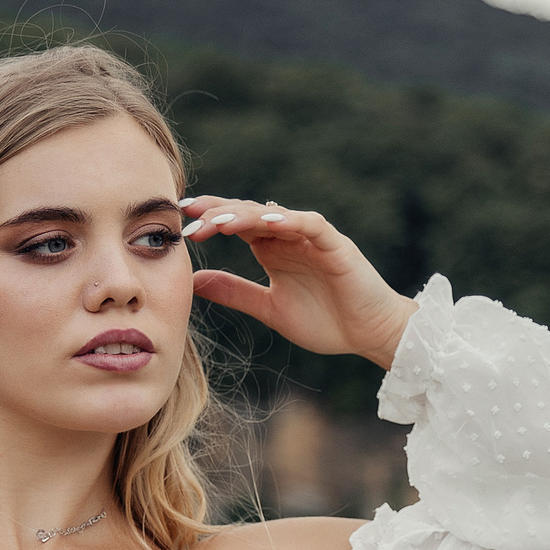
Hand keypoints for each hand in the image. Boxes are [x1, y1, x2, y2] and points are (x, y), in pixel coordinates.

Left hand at [181, 196, 415, 369]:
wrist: (370, 335)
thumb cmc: (326, 322)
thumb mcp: (270, 309)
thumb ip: (235, 292)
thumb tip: (193, 279)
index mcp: (272, 250)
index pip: (235, 224)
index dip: (208, 220)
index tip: (178, 223)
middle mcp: (289, 237)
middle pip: (249, 213)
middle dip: (218, 214)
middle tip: (188, 219)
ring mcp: (312, 238)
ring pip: (274, 215)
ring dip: (245, 215)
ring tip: (218, 221)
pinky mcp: (335, 245)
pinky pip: (310, 224)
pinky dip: (289, 219)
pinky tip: (267, 221)